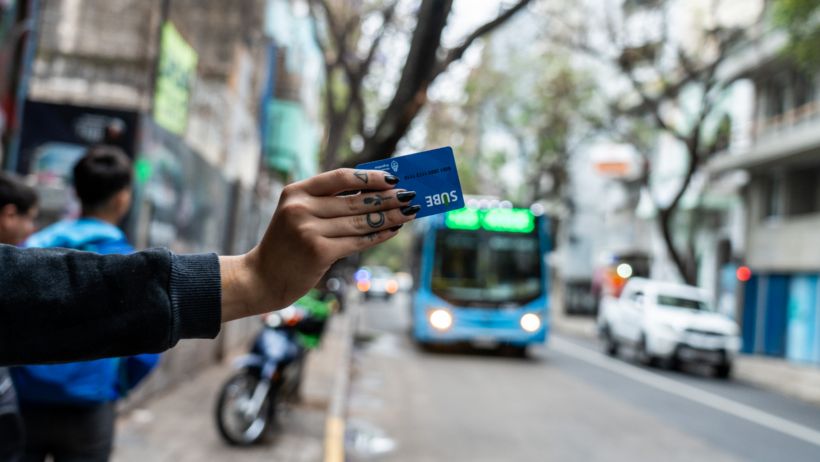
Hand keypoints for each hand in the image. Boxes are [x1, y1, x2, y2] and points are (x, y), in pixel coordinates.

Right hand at [219, 168, 418, 321]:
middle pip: (356, 200)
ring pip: (361, 221)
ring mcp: (309, 230)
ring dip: (391, 217)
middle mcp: (301, 208)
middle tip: (410, 196)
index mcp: (296, 192)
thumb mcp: (297, 214)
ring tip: (409, 213)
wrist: (262, 277)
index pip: (341, 177)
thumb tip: (373, 192)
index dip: (370, 178)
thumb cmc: (286, 245)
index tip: (393, 179)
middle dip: (388, 198)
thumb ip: (327, 202)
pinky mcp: (319, 252)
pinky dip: (379, 235)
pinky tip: (394, 230)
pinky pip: (358, 241)